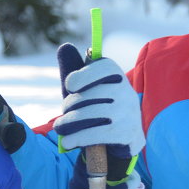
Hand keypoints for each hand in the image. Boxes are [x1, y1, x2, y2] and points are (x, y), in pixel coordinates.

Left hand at [55, 43, 143, 188]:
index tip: (69, 85)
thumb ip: (74, 69)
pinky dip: (79, 137)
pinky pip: (98, 133)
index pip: (102, 68)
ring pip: (92, 114)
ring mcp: (129, 113)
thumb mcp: (86, 89)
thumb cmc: (97, 108)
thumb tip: (65, 46)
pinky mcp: (128, 133)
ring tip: (59, 127)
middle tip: (63, 113)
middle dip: (71, 104)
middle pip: (92, 94)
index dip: (83, 75)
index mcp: (117, 75)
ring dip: (70, 122)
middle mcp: (126, 92)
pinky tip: (67, 142)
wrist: (122, 139)